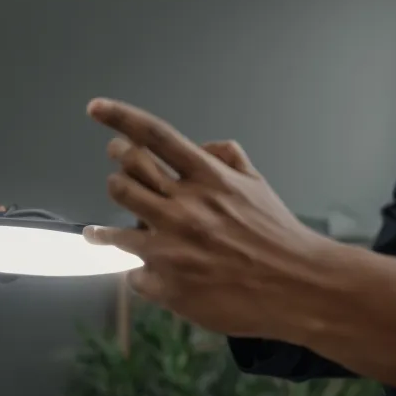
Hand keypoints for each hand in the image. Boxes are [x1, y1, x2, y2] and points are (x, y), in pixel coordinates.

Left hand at [84, 98, 332, 337]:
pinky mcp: (167, 285)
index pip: (155, 136)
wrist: (299, 288)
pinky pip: (132, 272)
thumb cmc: (278, 235)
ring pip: (114, 228)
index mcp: (208, 179)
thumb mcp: (257, 183)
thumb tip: (198, 146)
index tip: (95, 107)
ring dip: (106, 228)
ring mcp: (172, 248)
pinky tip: (144, 273)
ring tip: (99, 231)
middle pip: (124, 178)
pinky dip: (138, 272)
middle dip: (117, 174)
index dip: (120, 117)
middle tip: (120, 177)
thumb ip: (226, 157)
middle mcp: (185, 209)